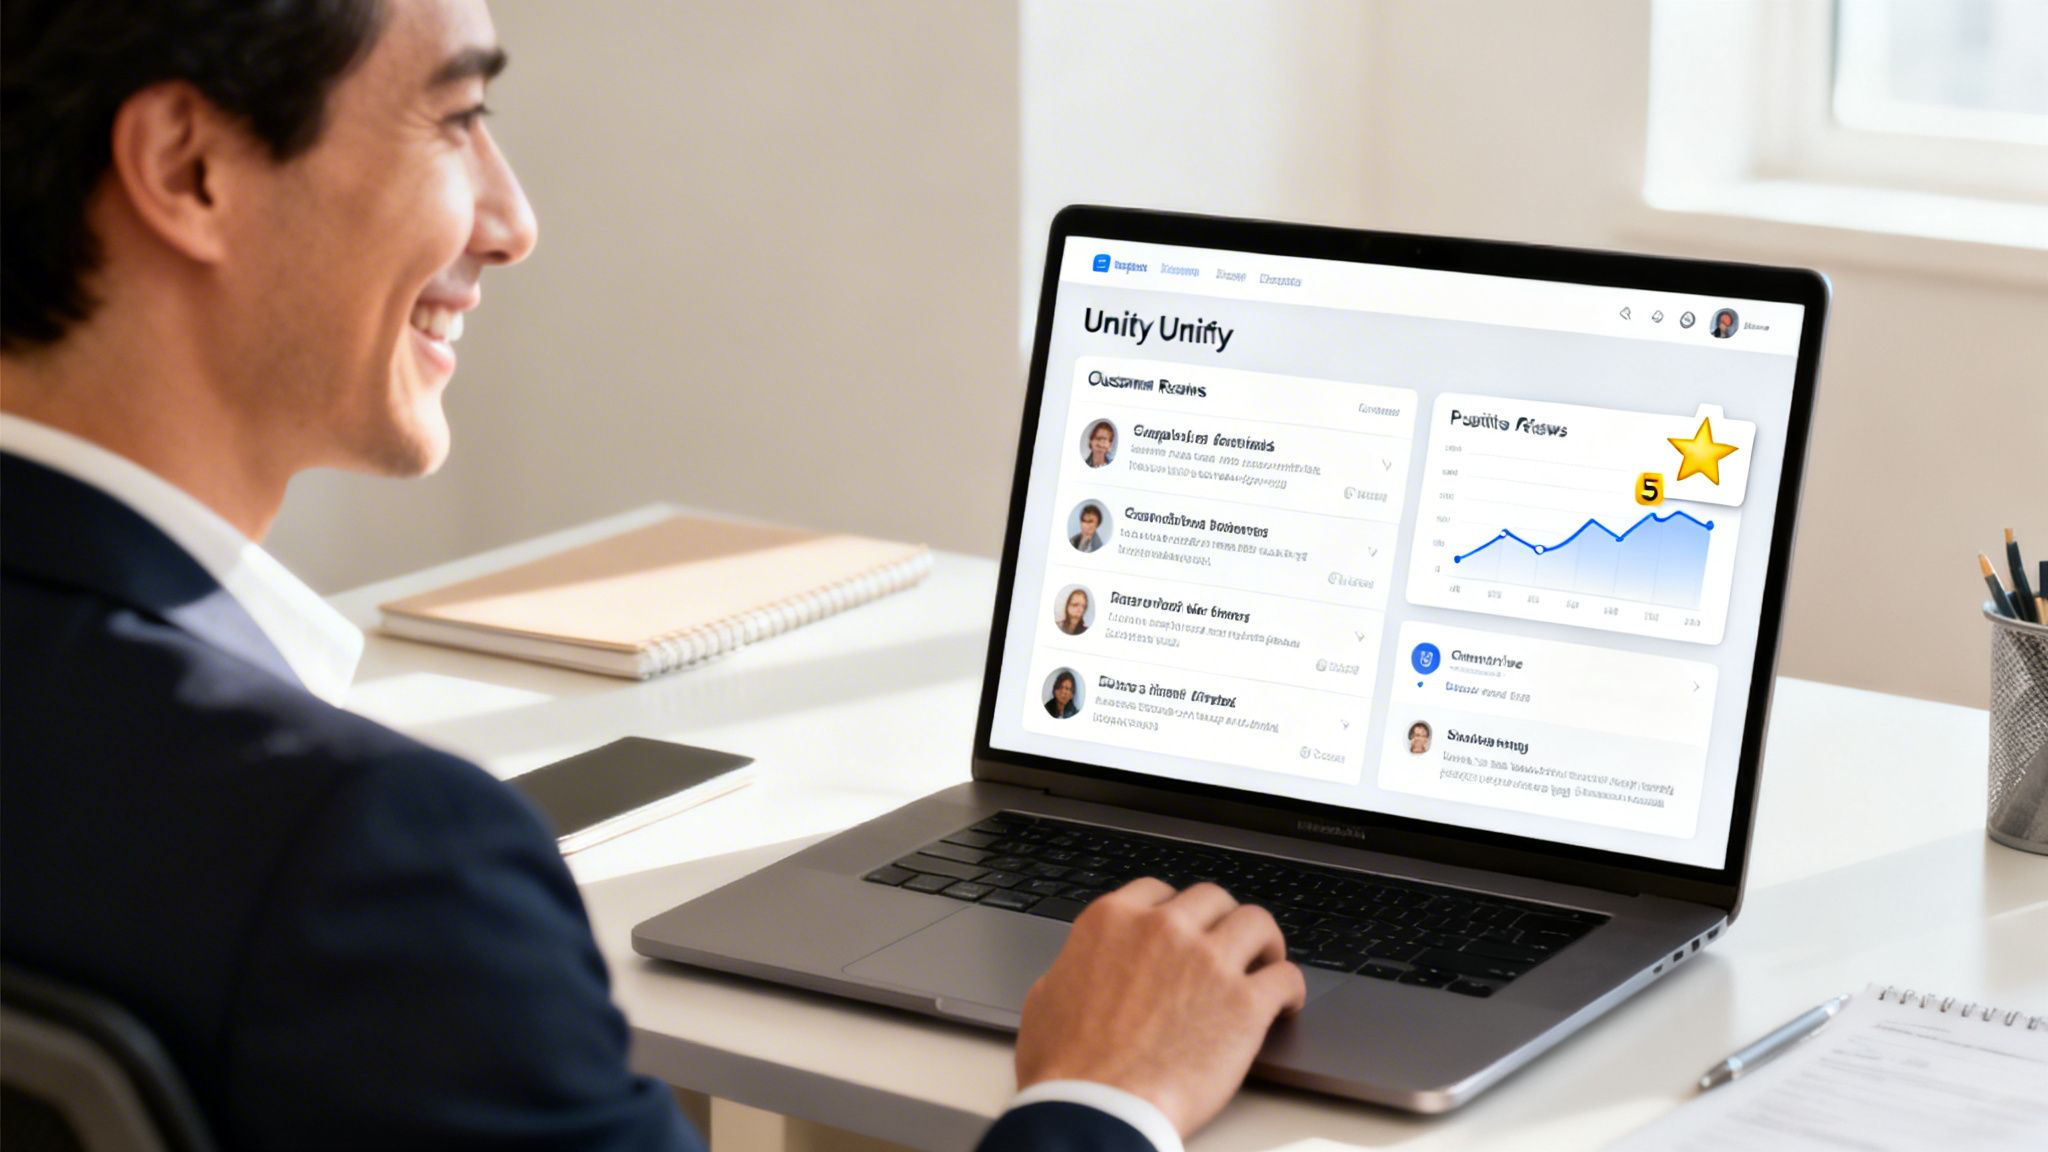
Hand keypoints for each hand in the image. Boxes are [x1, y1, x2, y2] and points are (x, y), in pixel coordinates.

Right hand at [1014, 878, 1306, 1137]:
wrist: (1097, 1109)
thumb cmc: (1066, 1066)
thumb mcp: (1048, 995)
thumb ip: (1078, 965)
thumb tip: (1087, 966)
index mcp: (1113, 921)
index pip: (1158, 891)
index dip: (1175, 911)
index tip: (1183, 929)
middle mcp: (1164, 929)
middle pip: (1212, 899)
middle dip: (1219, 921)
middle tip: (1225, 945)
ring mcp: (1208, 962)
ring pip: (1256, 922)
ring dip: (1263, 941)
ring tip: (1265, 961)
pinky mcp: (1245, 1004)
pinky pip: (1286, 976)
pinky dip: (1290, 987)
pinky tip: (1286, 1002)